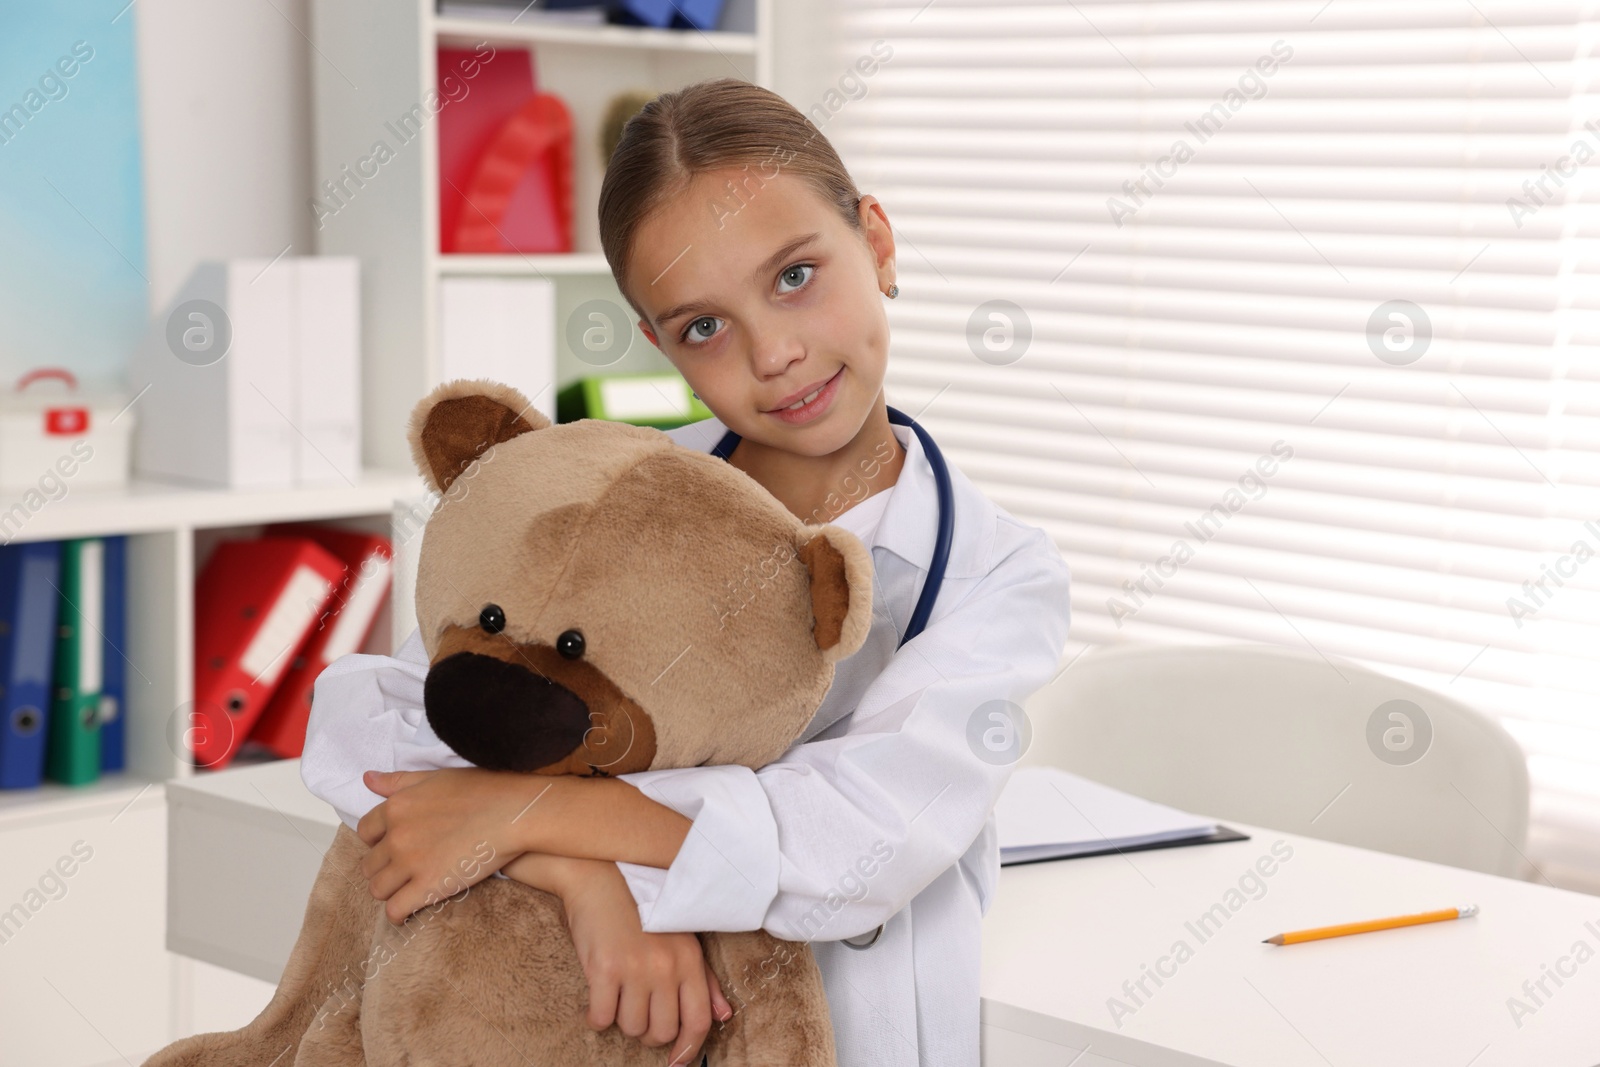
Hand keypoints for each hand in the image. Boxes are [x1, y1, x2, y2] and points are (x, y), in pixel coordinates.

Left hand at [357, 767, 555, 922]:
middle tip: (404, 869)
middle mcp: (396, 836)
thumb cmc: (480, 790)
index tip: (393, 846)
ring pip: (378, 889)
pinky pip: (396, 910)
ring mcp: (411, 863)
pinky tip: (409, 910)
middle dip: (384, 868)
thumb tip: (367, 779)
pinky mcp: (428, 887)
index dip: (378, 841)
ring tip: (407, 889)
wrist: (513, 812)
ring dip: (390, 891)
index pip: (365, 832)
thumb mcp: (434, 777)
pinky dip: (399, 914)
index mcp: (396, 807)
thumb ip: (397, 780)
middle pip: (370, 864)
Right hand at [545, 858, 732, 1065]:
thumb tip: (723, 1016)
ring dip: (622, 1020)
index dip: (688, 1050)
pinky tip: (598, 997)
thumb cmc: (642, 909)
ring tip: (618, 993)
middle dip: (648, 1031)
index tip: (675, 1063)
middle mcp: (666, 966)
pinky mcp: (604, 969)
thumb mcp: (681, 939)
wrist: (600, 876)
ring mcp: (635, 968)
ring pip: (631, 1028)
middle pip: (662, 1031)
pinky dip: (597, 1016)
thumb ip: (704, 980)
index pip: (698, 1021)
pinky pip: (601, 1018)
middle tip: (638, 1010)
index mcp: (689, 960)